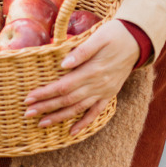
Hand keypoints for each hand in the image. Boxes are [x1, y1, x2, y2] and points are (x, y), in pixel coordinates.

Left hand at [23, 19, 139, 134]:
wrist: (137, 40)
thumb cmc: (115, 34)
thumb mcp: (99, 37)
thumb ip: (82, 51)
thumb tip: (63, 64)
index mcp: (92, 70)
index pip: (63, 85)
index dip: (45, 93)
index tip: (29, 97)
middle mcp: (98, 84)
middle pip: (67, 99)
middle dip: (46, 107)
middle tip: (28, 114)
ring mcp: (104, 91)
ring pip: (78, 108)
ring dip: (60, 117)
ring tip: (42, 123)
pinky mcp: (110, 93)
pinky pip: (96, 112)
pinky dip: (84, 123)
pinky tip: (72, 131)